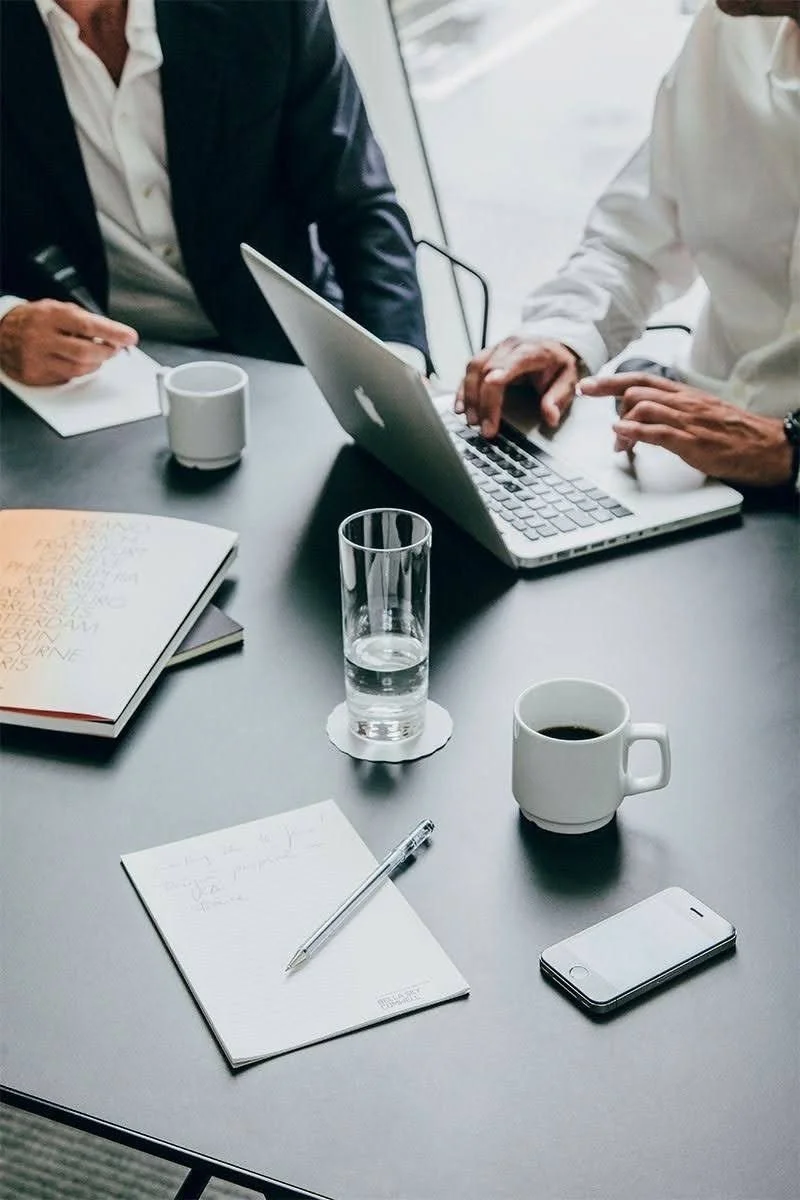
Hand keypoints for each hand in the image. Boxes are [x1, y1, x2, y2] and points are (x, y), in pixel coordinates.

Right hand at [0, 299, 137, 385]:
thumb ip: (84, 320)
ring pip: (79, 369)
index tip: (130, 337)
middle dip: (107, 352)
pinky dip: (78, 372)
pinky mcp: (35, 376)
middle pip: (85, 352)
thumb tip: (114, 334)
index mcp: (50, 316)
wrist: (1, 332)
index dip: (113, 333)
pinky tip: (76, 362)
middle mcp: (41, 338)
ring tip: (96, 355)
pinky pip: (67, 378)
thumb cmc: (35, 320)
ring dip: (95, 364)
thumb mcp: (57, 309)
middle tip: (115, 349)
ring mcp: (37, 359)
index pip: (88, 325)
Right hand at [455, 337, 581, 437]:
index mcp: (532, 351)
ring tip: (471, 420)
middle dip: (484, 401)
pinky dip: (462, 390)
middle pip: (488, 370)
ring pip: (474, 368)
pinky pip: (468, 371)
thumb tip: (550, 417)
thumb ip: (558, 398)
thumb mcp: (568, 379)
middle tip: (485, 428)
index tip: (491, 386)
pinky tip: (460, 408)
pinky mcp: (486, 357)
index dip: (500, 374)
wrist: (552, 343)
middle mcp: (510, 347)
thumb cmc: (558, 363)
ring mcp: (495, 350)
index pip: (512, 361)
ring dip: (469, 396)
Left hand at [580, 372, 793, 486]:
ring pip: (643, 406)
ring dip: (622, 424)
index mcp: (685, 395)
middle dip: (608, 400)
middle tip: (597, 414)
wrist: (767, 445)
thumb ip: (675, 412)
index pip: (642, 379)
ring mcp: (688, 421)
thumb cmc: (735, 432)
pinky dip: (634, 432)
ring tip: (618, 442)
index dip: (611, 381)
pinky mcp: (692, 441)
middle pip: (635, 390)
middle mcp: (683, 403)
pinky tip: (623, 436)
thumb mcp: (702, 414)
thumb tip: (647, 417)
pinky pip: (657, 432)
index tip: (589, 386)